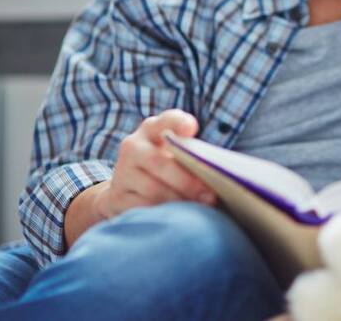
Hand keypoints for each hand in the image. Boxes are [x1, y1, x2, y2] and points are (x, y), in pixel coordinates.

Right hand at [93, 109, 216, 218]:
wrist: (127, 190)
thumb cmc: (167, 169)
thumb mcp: (176, 155)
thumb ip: (194, 156)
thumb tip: (222, 172)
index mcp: (154, 129)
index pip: (167, 120)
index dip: (179, 123)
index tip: (191, 129)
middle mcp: (134, 146)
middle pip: (160, 163)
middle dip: (188, 182)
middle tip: (211, 196)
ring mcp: (123, 172)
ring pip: (153, 190)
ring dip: (180, 201)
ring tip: (201, 210)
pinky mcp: (117, 197)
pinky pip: (143, 209)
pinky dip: (163, 214)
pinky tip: (178, 219)